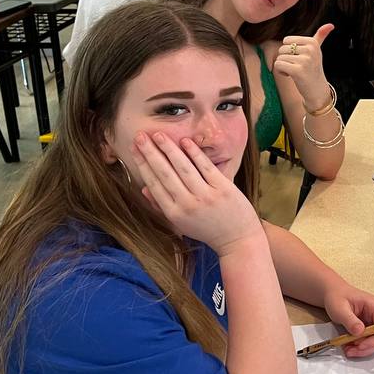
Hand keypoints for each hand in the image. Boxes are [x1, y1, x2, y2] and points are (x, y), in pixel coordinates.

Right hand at [132, 131, 262, 254]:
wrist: (238, 239)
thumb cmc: (208, 229)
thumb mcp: (181, 223)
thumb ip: (162, 206)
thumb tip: (144, 189)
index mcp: (174, 213)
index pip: (154, 183)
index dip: (142, 164)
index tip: (134, 149)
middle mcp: (187, 204)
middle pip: (164, 173)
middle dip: (150, 153)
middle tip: (140, 136)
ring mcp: (206, 196)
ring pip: (183, 167)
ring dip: (169, 149)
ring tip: (159, 134)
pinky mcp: (223, 188)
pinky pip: (205, 167)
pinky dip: (194, 153)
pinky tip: (185, 141)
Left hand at [272, 23, 333, 109]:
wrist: (317, 90)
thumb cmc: (313, 69)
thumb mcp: (317, 51)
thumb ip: (321, 36)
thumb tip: (330, 24)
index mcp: (312, 42)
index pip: (287, 40)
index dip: (289, 51)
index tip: (299, 58)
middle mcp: (310, 50)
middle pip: (282, 49)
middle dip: (285, 59)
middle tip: (297, 67)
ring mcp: (305, 60)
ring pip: (280, 57)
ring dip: (283, 67)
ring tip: (295, 72)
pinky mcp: (298, 71)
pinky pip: (278, 65)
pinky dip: (281, 72)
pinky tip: (290, 76)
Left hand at [323, 281, 373, 357]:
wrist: (334, 295)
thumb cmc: (338, 297)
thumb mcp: (340, 308)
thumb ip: (350, 320)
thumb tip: (360, 332)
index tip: (360, 346)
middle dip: (367, 347)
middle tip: (351, 351)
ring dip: (363, 349)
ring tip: (348, 350)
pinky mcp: (371, 328)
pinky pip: (370, 341)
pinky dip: (360, 347)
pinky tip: (350, 347)